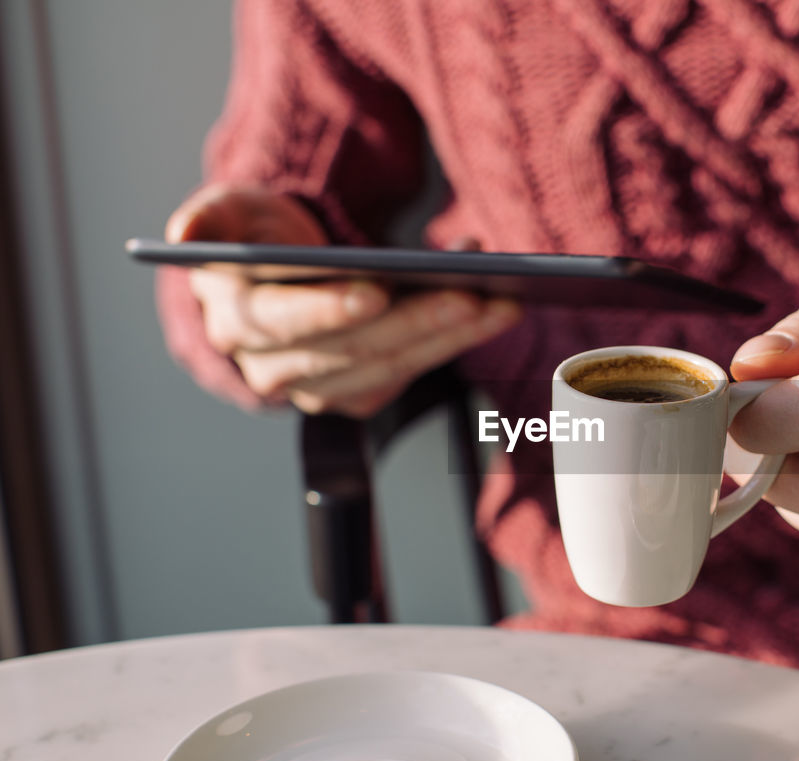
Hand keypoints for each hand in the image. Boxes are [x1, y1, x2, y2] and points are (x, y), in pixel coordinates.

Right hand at [165, 184, 520, 416]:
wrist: (277, 273)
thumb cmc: (256, 235)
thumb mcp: (226, 212)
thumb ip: (207, 220)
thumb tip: (182, 237)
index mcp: (237, 320)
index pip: (284, 322)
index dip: (330, 309)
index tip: (378, 290)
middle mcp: (273, 367)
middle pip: (355, 350)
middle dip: (418, 322)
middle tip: (473, 293)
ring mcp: (318, 388)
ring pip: (393, 368)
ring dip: (451, 338)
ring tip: (501, 302)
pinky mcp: (358, 395)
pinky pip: (412, 373)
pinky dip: (453, 341)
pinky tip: (491, 310)